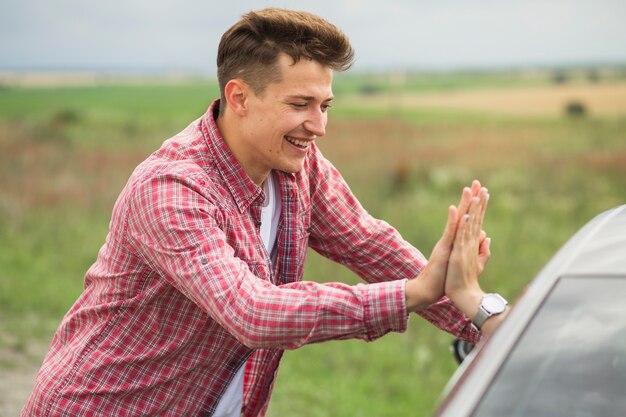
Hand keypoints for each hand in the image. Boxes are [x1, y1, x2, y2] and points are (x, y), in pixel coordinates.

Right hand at [405, 180, 485, 310]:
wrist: (430, 289)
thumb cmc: (445, 278)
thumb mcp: (466, 261)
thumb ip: (477, 248)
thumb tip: (485, 236)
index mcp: (458, 240)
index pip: (471, 219)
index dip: (477, 206)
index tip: (484, 192)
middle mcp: (452, 237)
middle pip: (464, 214)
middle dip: (472, 198)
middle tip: (477, 182)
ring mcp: (447, 241)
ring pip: (457, 220)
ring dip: (463, 204)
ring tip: (468, 189)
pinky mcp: (443, 248)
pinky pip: (449, 232)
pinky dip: (453, 220)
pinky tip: (455, 209)